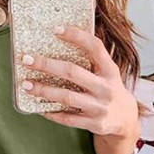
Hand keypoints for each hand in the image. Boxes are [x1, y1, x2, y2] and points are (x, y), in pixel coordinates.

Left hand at [20, 23, 138, 136]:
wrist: (126, 120)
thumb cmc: (110, 91)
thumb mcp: (108, 73)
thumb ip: (93, 60)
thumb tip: (61, 41)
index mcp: (110, 71)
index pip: (95, 48)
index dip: (76, 36)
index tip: (56, 29)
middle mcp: (106, 88)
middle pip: (72, 72)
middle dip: (47, 65)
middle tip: (27, 60)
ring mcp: (100, 107)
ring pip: (67, 96)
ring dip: (44, 90)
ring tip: (26, 85)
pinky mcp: (94, 124)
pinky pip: (68, 118)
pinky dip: (52, 112)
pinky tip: (39, 108)